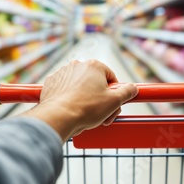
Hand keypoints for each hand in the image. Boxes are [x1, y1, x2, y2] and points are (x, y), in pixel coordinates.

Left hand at [23, 60, 137, 141]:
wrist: (58, 117)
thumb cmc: (86, 108)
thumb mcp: (114, 101)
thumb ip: (127, 92)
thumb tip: (132, 88)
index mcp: (94, 66)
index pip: (111, 77)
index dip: (114, 93)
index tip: (113, 104)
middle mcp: (77, 66)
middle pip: (95, 82)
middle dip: (100, 98)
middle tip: (102, 114)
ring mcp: (62, 73)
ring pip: (80, 86)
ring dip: (85, 99)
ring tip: (86, 114)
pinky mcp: (52, 83)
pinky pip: (65, 90)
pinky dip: (69, 99)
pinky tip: (72, 110)